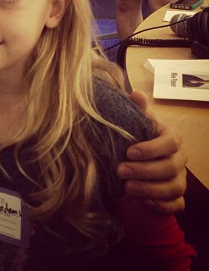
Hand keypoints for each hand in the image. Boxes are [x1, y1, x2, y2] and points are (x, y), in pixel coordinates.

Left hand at [118, 92, 186, 213]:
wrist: (133, 158)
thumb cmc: (134, 136)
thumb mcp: (134, 121)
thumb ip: (136, 108)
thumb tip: (137, 94)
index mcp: (171, 138)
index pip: (170, 143)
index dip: (151, 148)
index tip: (129, 152)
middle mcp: (179, 159)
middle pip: (171, 167)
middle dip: (145, 171)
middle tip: (120, 171)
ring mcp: (180, 179)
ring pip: (174, 188)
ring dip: (150, 189)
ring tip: (127, 187)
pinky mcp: (176, 197)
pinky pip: (177, 205)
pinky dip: (162, 206)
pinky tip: (144, 203)